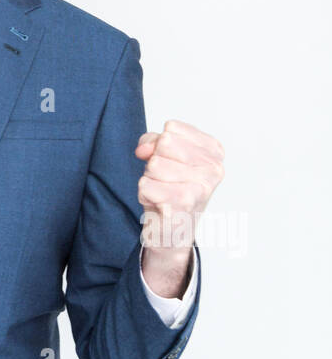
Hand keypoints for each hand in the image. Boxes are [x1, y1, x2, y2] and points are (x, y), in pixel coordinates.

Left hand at [135, 119, 223, 253]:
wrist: (173, 230)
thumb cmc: (169, 188)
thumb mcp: (161, 155)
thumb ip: (152, 141)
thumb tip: (144, 150)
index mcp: (213, 151)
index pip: (171, 128)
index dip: (160, 145)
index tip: (170, 162)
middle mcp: (214, 168)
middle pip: (163, 144)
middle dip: (155, 161)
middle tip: (164, 180)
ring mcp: (201, 187)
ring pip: (154, 164)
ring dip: (150, 179)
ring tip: (162, 191)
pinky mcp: (184, 205)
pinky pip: (146, 185)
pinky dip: (145, 194)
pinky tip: (159, 203)